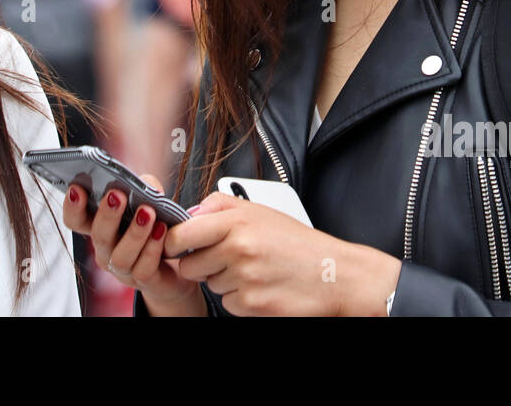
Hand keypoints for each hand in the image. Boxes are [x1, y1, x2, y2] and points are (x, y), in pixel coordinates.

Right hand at [62, 173, 204, 314]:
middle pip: (99, 237)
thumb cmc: (156, 220)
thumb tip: (146, 185)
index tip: (76, 188)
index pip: (75, 220)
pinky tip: (162, 229)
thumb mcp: (148, 198)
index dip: (72, 207)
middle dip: (107, 215)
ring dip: (134, 234)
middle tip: (117, 195)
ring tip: (148, 212)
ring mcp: (123, 269)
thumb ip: (144, 186)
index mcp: (99, 226)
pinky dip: (152, 248)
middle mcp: (106, 250)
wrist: (177, 257)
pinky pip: (144, 269)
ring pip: (121, 258)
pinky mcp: (144, 281)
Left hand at [166, 191, 401, 315]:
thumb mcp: (261, 210)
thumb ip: (220, 206)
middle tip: (226, 259)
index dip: (174, 242)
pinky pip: (227, 303)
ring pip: (209, 284)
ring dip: (224, 280)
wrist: (335, 274)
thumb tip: (189, 214)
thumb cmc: (299, 244)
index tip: (177, 245)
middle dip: (201, 265)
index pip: (182, 234)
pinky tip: (261, 286)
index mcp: (238, 220)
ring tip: (253, 270)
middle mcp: (238, 247)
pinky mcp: (251, 303)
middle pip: (189, 265)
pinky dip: (240, 298)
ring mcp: (244, 277)